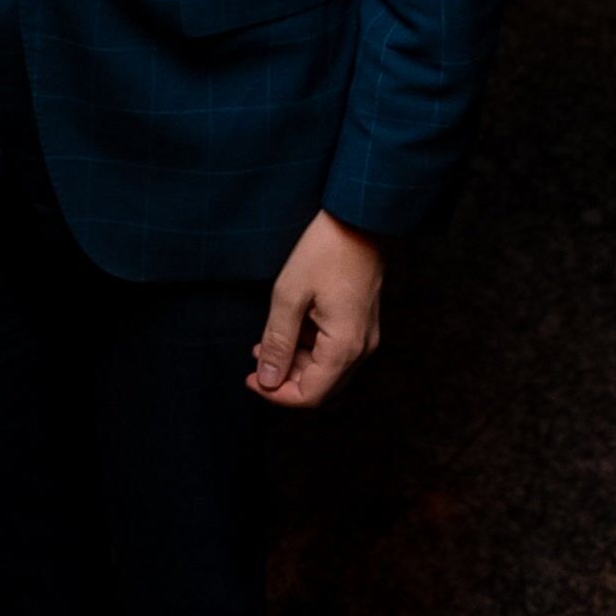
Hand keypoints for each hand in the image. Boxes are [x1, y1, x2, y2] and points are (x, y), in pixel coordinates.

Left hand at [248, 208, 384, 408]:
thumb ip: (278, 342)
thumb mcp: (289, 295)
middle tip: (255, 362)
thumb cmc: (325, 252)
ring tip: (265, 344)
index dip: (276, 395)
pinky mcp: (362, 324)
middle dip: (284, 380)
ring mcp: (365, 337)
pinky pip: (335, 352)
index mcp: (344, 346)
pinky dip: (309, 350)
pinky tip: (288, 331)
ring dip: (295, 365)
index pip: (310, 395)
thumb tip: (267, 380)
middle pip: (320, 388)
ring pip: (327, 371)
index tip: (250, 380)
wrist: (359, 220)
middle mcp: (360, 349)